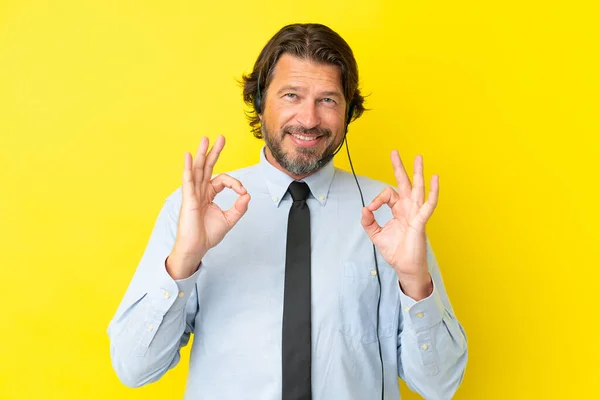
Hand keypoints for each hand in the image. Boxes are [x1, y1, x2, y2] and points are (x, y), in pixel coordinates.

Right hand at [167, 135, 250, 278]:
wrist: (196, 248)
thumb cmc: (207, 235)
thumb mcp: (229, 219)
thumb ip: (239, 207)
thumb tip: (247, 195)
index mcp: (208, 194)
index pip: (223, 179)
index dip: (235, 183)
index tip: (242, 191)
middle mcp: (200, 191)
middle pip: (207, 166)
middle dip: (214, 151)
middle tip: (220, 137)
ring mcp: (193, 194)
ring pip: (198, 169)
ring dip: (202, 154)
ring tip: (205, 139)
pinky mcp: (188, 199)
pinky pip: (188, 180)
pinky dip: (189, 168)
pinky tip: (189, 156)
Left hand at [360, 151, 437, 299]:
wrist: (405, 267)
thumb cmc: (395, 251)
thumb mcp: (376, 235)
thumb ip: (369, 221)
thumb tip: (365, 208)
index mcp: (398, 209)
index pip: (387, 194)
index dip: (377, 199)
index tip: (370, 209)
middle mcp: (408, 208)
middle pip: (404, 183)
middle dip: (399, 167)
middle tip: (395, 152)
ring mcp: (416, 213)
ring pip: (418, 188)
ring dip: (418, 172)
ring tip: (419, 157)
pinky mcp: (421, 221)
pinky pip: (429, 204)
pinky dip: (433, 191)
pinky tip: (435, 178)